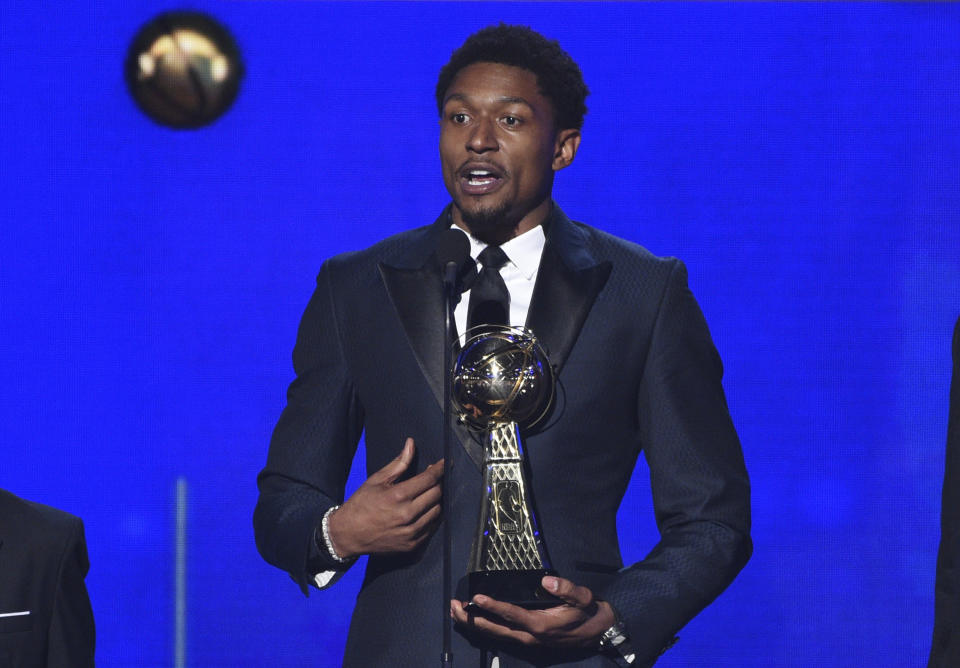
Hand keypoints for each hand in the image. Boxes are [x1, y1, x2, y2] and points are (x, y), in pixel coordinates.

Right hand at [327, 438, 443, 557]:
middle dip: (437, 483)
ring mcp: (411, 532)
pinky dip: (432, 517)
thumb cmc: (361, 504)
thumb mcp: (376, 480)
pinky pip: (432, 528)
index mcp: (398, 496)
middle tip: (431, 478)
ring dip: (436, 500)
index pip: (429, 479)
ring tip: (427, 494)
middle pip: (437, 494)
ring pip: (437, 511)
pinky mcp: (412, 545)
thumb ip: (398, 463)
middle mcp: (407, 515)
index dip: (440, 469)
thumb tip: (411, 443)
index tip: (445, 463)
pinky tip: (424, 510)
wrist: (348, 534)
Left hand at [450, 575, 615, 648]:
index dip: (492, 607)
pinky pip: (501, 636)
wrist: (599, 633)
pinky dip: (484, 628)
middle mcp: (530, 637)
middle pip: (495, 629)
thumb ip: (567, 589)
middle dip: (472, 618)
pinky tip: (473, 621)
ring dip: (474, 624)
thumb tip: (547, 580)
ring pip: (494, 635)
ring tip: (455, 612)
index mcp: (541, 625)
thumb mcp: (584, 598)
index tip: (476, 598)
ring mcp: (527, 642)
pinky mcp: (527, 641)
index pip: (511, 615)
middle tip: (453, 606)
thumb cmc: (589, 613)